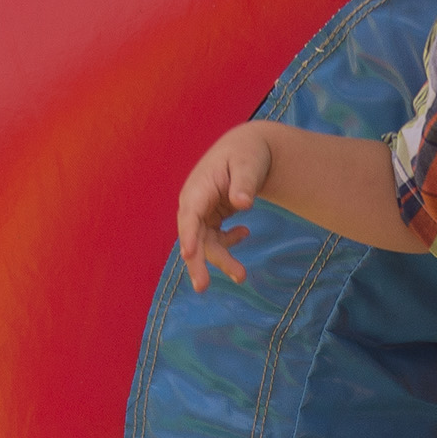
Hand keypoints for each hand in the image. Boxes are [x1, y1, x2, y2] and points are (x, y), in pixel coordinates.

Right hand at [176, 122, 274, 289]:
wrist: (247, 150)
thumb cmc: (247, 154)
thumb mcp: (248, 165)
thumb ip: (245, 183)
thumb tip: (243, 203)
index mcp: (198, 188)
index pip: (189, 216)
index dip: (187, 235)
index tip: (188, 254)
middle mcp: (194, 204)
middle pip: (192, 237)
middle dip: (198, 262)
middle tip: (202, 287)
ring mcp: (200, 212)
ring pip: (205, 244)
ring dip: (221, 259)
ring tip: (242, 277)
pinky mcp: (209, 218)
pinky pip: (214, 239)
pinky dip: (229, 242)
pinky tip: (245, 233)